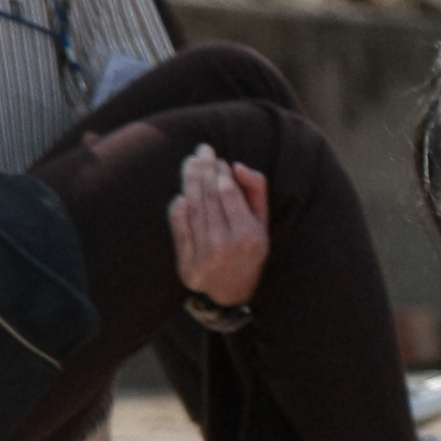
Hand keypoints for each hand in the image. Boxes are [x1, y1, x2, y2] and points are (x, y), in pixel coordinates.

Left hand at [169, 145, 269, 306]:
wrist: (233, 290)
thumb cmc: (251, 248)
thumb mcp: (262, 222)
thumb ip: (255, 191)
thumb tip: (237, 166)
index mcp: (247, 235)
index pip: (227, 193)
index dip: (220, 172)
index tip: (218, 159)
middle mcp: (224, 246)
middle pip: (208, 198)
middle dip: (204, 169)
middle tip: (201, 150)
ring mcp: (203, 257)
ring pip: (193, 209)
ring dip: (189, 182)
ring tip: (190, 162)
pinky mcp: (187, 266)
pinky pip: (179, 230)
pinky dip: (178, 211)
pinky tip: (181, 193)